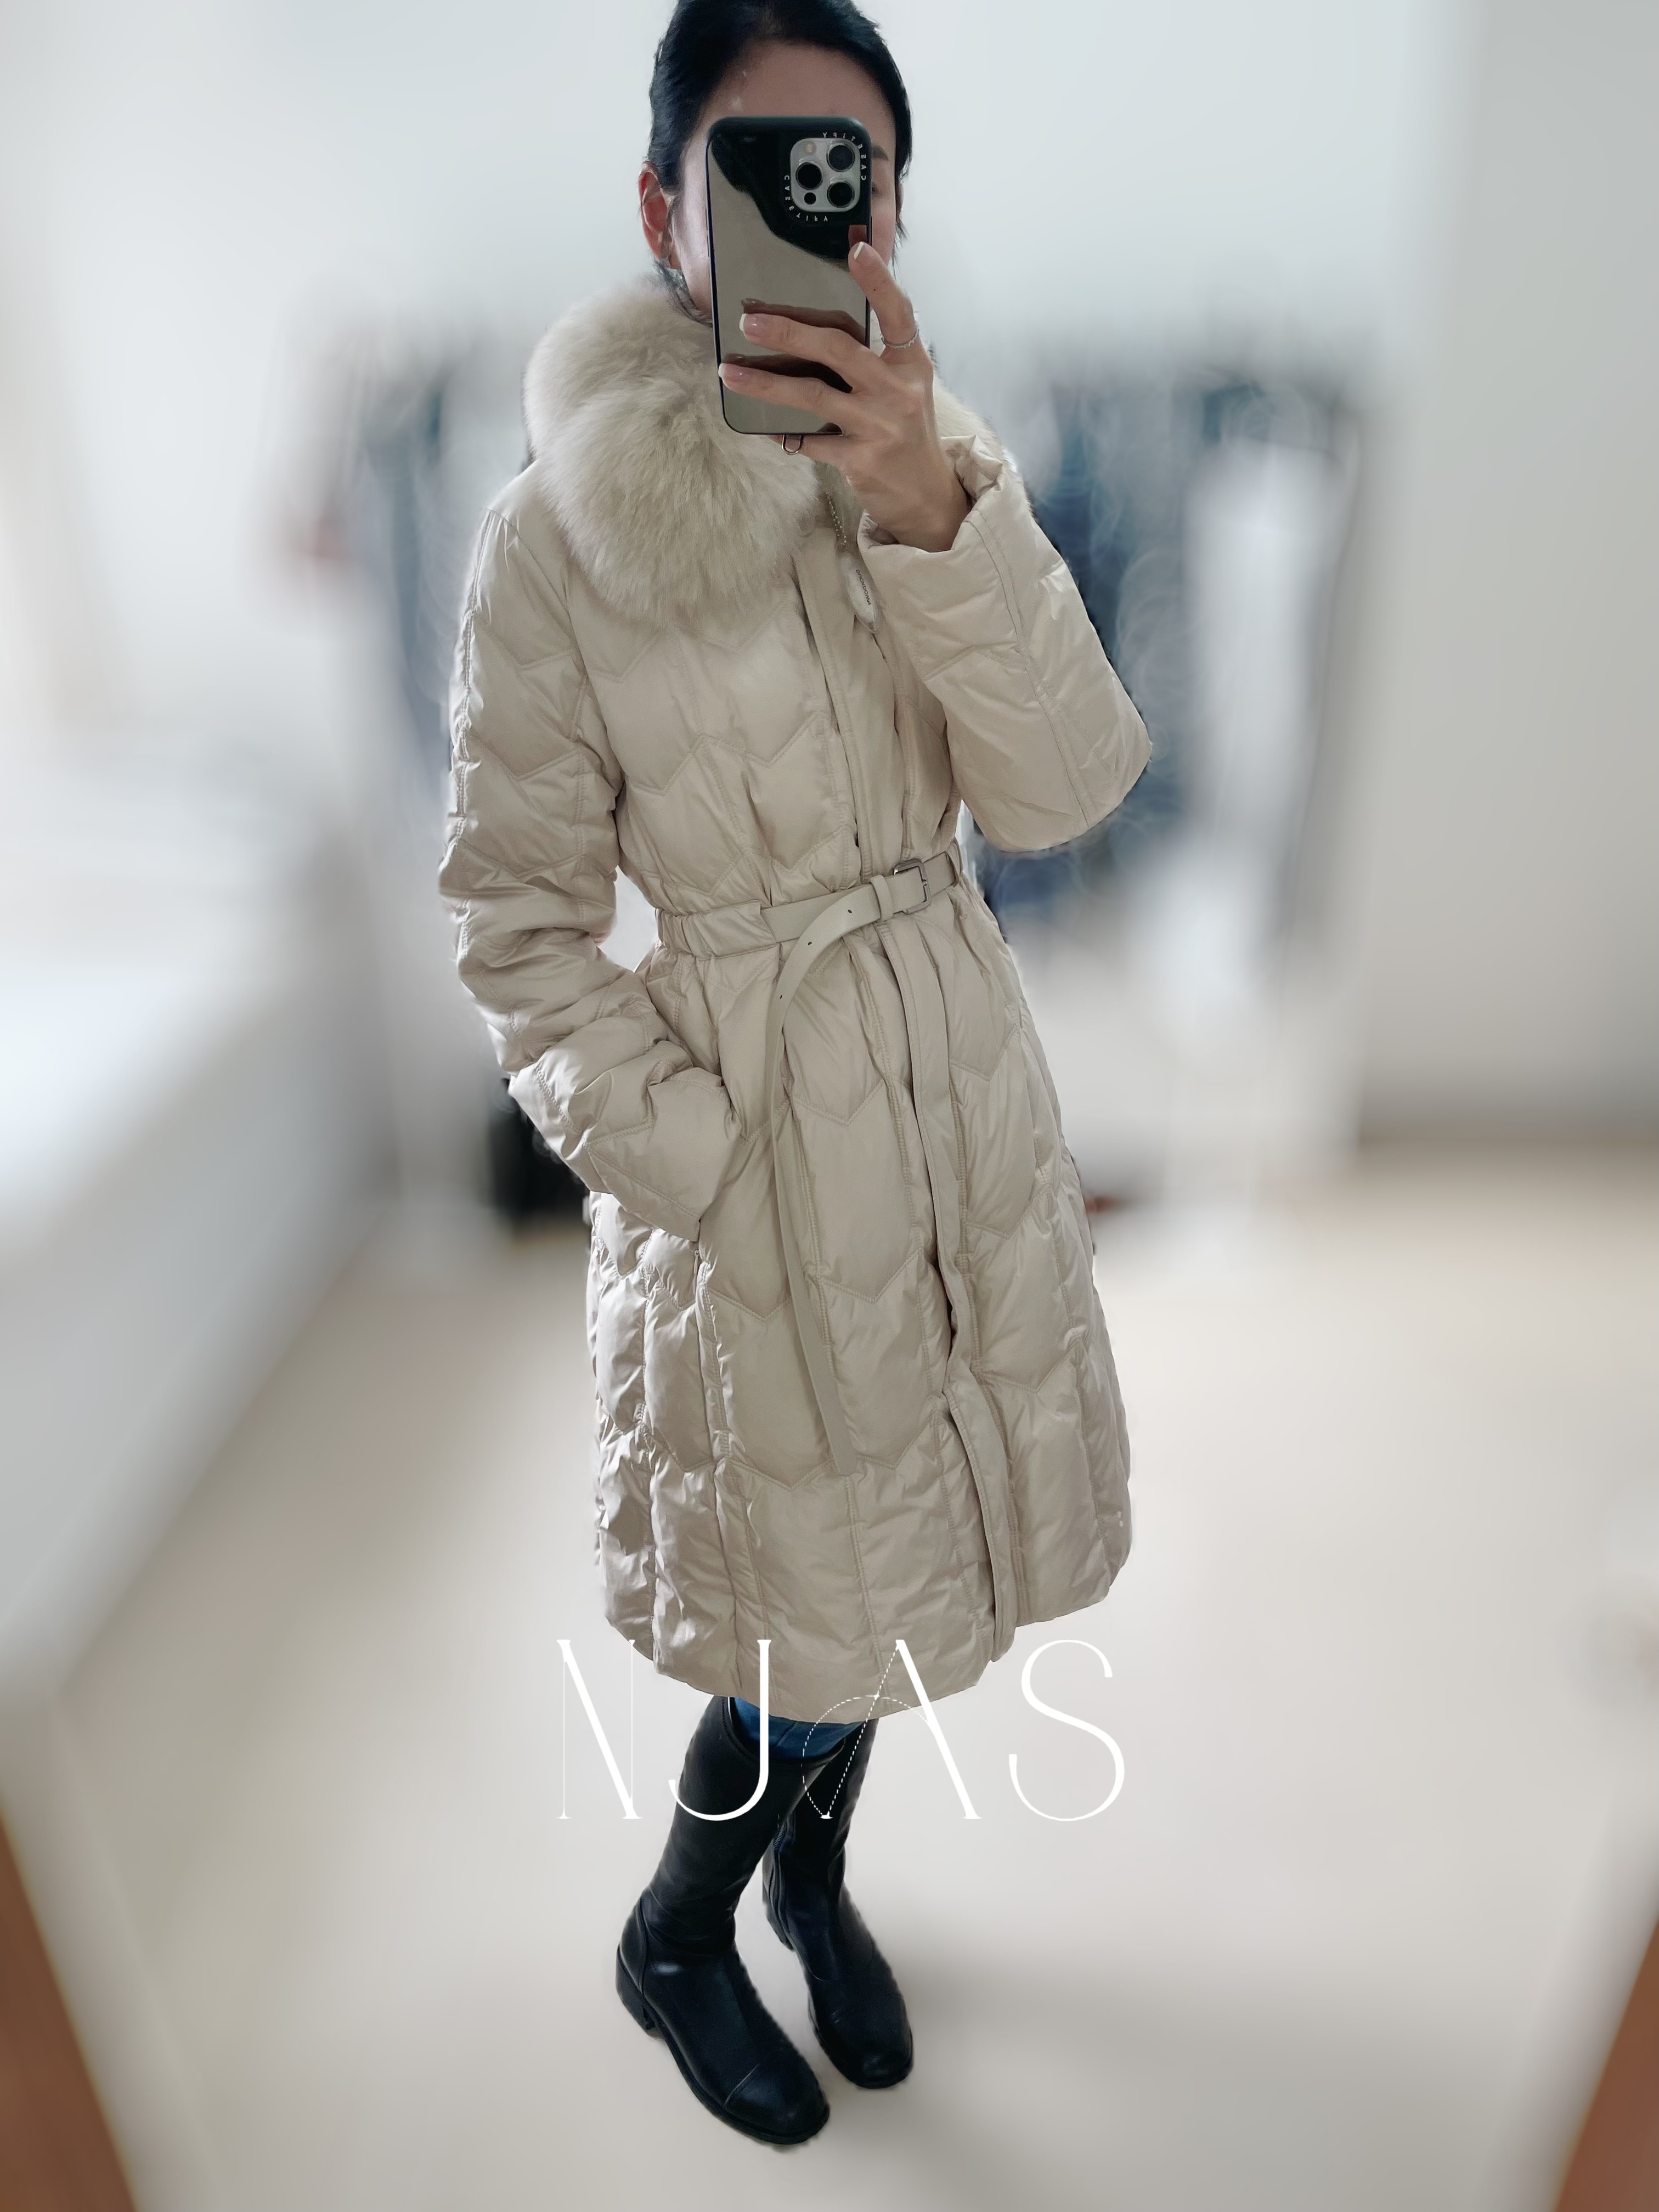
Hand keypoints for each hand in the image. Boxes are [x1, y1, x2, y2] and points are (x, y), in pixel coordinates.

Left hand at [717, 242, 970, 553]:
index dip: (879, 281)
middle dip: (789, 332)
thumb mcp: (904, 387)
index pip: (898, 314)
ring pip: (813, 395)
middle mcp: (898, 391)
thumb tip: (815, 326)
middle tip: (750, 322)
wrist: (925, 496)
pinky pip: (809, 441)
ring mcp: (879, 427)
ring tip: (729, 372)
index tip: (857, 250)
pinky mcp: (861, 460)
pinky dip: (782, 432)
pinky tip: (760, 423)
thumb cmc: (905, 432)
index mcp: (911, 364)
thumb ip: (873, 357)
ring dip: (766, 383)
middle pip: (839, 350)